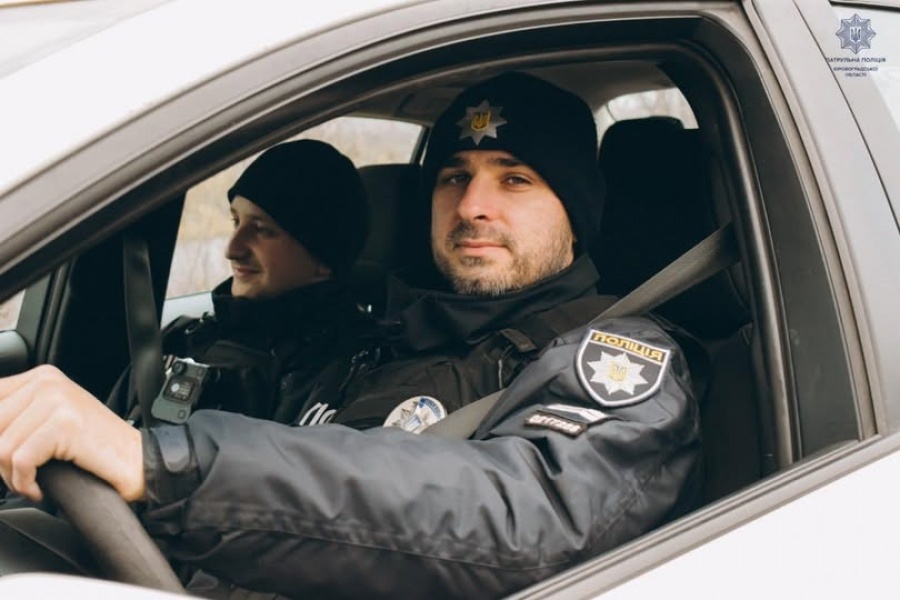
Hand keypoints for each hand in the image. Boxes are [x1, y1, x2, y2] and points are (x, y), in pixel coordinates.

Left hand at [0, 365, 144, 501]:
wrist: (137, 461)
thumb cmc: (96, 449)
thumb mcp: (49, 423)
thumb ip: (15, 420)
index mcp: (41, 377)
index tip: (4, 460)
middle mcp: (47, 382)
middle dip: (0, 462)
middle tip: (20, 476)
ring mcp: (57, 400)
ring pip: (1, 448)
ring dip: (12, 477)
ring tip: (31, 483)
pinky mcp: (64, 424)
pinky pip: (20, 461)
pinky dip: (24, 484)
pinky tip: (39, 489)